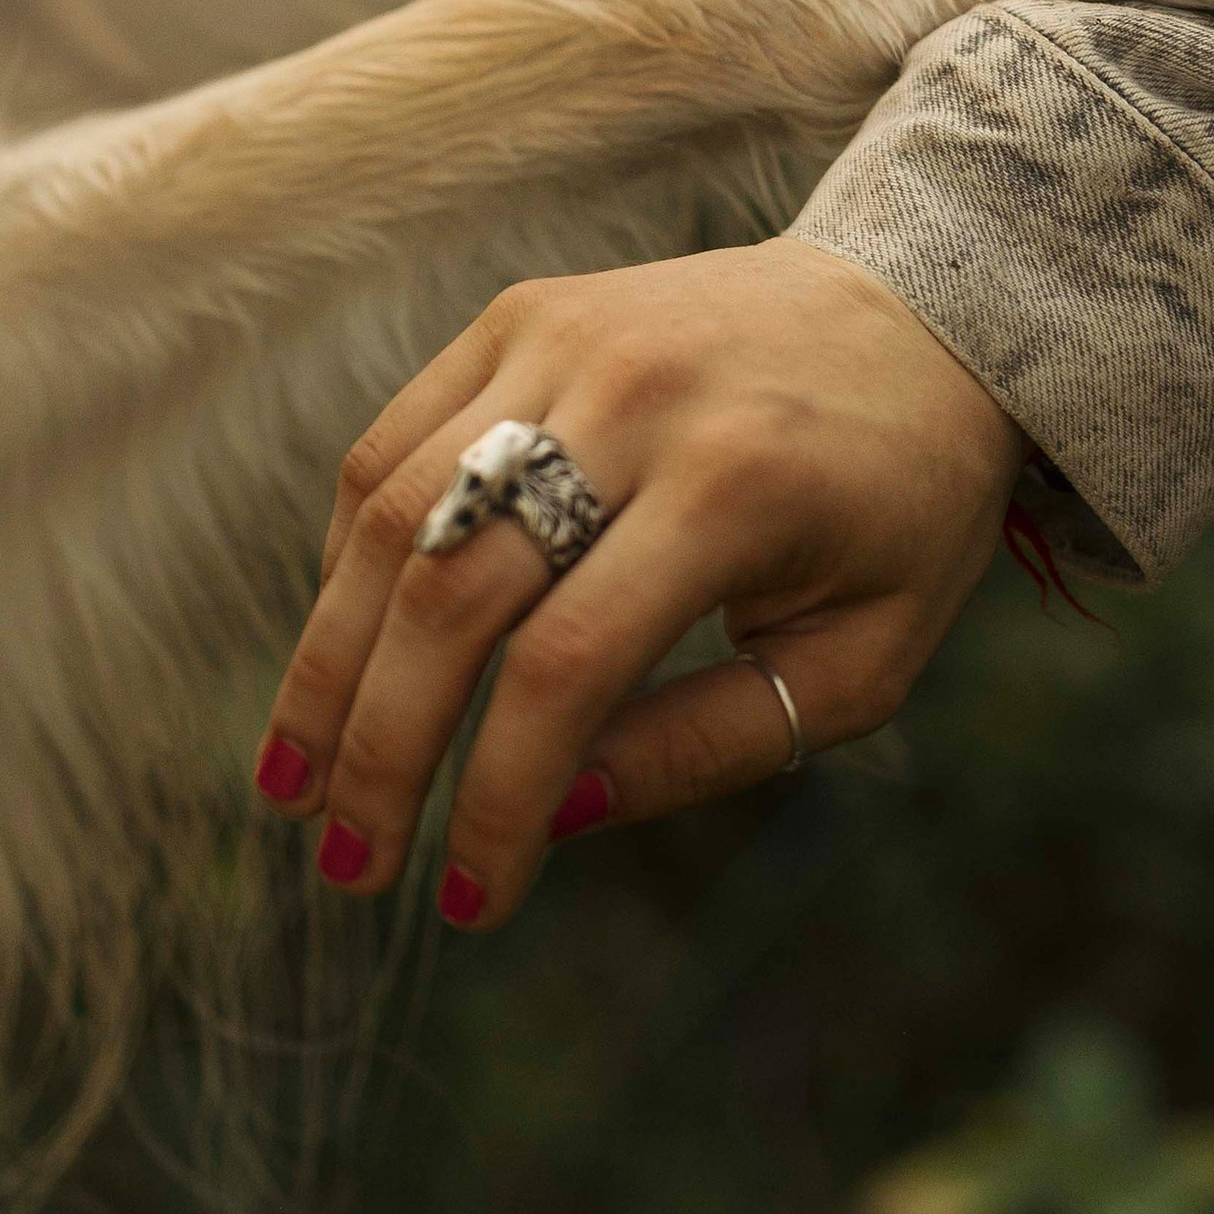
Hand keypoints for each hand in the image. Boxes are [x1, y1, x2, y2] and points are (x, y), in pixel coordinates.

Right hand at [250, 238, 1025, 928]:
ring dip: (325, 662)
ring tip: (292, 786)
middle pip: (451, 592)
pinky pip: (394, 441)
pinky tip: (342, 656)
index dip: (496, 798)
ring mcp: (565, 337)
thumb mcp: (861, 655)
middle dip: (381, 750)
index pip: (563, 667)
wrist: (920, 310)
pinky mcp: (523, 312)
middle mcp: (636, 395)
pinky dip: (348, 557)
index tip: (471, 903)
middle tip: (347, 866)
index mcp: (738, 485)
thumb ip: (711, 743)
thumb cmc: (902, 505)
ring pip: (391, 512)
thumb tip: (553, 815)